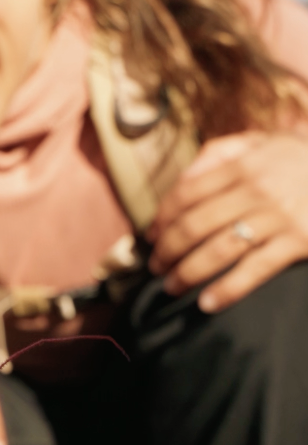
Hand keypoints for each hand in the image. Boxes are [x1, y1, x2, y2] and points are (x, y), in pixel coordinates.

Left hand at [149, 130, 307, 311]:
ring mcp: (277, 217)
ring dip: (187, 273)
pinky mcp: (298, 242)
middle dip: (167, 251)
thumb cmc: (302, 159)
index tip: (151, 237)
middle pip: (194, 224)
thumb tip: (184, 178)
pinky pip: (254, 270)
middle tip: (157, 268)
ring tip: (173, 287)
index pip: (186, 193)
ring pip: (218, 249)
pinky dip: (227, 289)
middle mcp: (255, 190)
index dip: (162, 218)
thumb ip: (221, 152)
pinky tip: (208, 303)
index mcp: (242, 165)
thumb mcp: (264, 141)